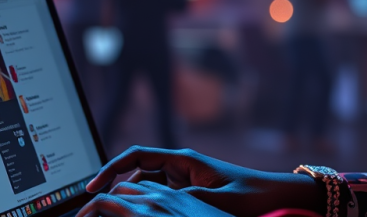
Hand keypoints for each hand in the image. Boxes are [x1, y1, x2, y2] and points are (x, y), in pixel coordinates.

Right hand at [86, 146, 325, 216]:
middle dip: (114, 188)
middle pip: (136, 173)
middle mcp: (180, 166)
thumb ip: (186, 199)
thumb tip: (153, 204)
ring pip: (146, 188)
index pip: (137, 156)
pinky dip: (146, 208)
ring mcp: (183, 179)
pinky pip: (160, 198)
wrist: (274, 195)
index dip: (111, 169)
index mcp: (184, 159)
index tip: (92, 186)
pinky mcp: (189, 192)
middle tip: (94, 210)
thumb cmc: (249, 193)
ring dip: (130, 201)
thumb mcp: (216, 198)